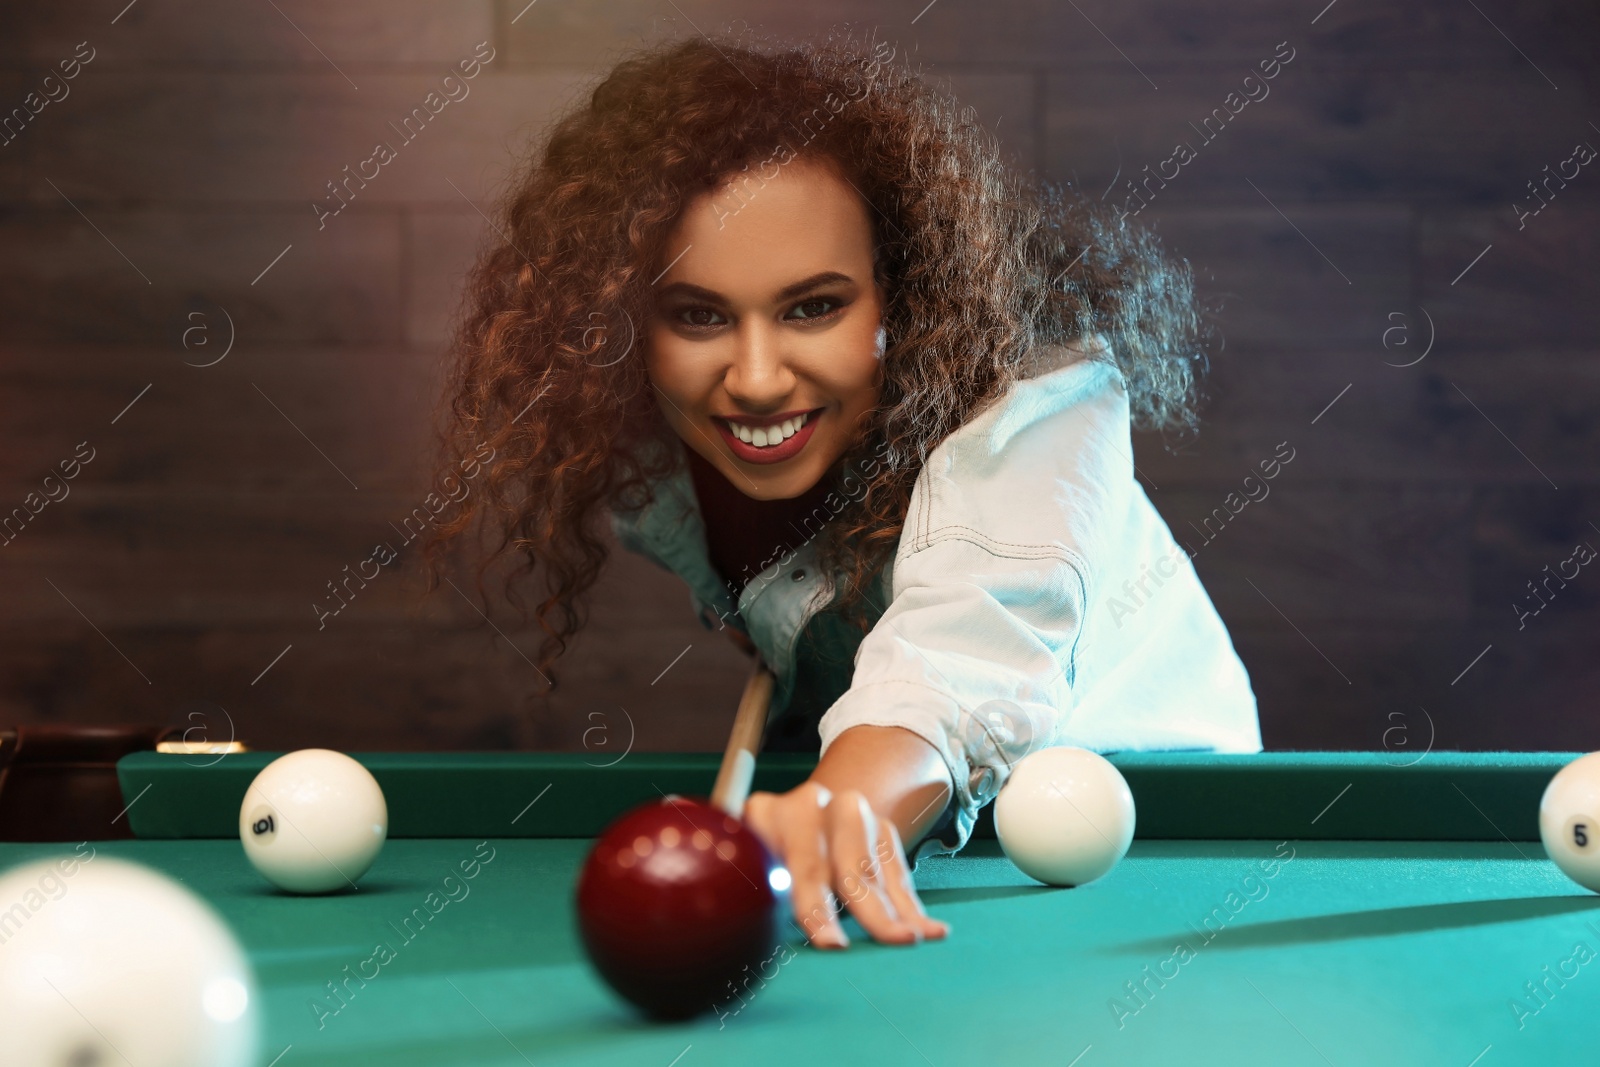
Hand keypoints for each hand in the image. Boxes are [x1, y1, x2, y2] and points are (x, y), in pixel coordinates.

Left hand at [743, 781, 948, 948]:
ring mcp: (849, 812)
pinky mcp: (879, 828)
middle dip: (867, 908)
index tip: (832, 944)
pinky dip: (911, 906)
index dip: (815, 906)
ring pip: (876, 868)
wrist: (792, 819)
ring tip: (910, 939)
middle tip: (888, 940)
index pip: (797, 863)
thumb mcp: (747, 873)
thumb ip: (759, 896)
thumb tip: (764, 941)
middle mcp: (811, 805)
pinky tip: (931, 930)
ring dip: (895, 910)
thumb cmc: (759, 867)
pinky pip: (898, 872)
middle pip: (844, 861)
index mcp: (767, 814)